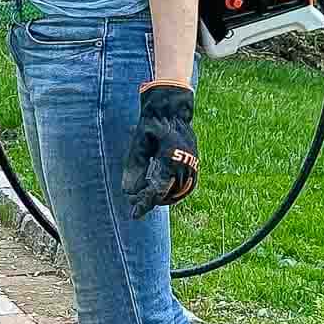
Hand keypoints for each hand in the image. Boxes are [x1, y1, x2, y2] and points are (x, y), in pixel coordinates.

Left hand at [122, 83, 198, 220]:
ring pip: (177, 193)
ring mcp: (192, 164)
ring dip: (162, 197)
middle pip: (167, 195)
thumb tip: (128, 192)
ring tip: (145, 195)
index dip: (144, 204)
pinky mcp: (195, 164)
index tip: (134, 214)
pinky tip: (159, 188)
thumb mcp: (138, 145)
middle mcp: (184, 164)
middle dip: (150, 200)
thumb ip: (134, 169)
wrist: (172, 109)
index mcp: (170, 160)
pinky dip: (172, 191)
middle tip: (135, 200)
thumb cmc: (151, 125)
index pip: (156, 191)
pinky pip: (185, 186)